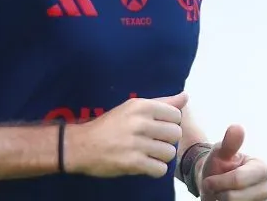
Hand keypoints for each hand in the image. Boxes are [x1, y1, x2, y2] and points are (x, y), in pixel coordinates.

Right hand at [64, 92, 186, 178]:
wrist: (81, 146)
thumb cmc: (109, 125)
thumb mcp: (132, 108)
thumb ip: (161, 103)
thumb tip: (185, 96)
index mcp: (141, 106)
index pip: (176, 115)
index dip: (170, 123)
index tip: (157, 128)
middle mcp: (139, 122)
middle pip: (175, 134)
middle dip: (167, 140)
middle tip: (153, 142)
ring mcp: (136, 143)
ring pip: (169, 153)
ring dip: (161, 156)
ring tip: (148, 154)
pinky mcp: (132, 163)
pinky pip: (160, 169)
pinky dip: (155, 169)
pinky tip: (145, 165)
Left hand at [199, 125, 266, 200]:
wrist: (215, 184)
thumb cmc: (219, 166)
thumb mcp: (220, 153)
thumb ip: (229, 143)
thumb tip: (237, 127)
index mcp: (262, 169)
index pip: (237, 179)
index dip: (218, 182)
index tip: (209, 181)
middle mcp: (266, 188)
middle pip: (234, 198)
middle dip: (218, 193)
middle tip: (215, 188)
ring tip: (220, 194)